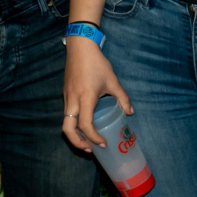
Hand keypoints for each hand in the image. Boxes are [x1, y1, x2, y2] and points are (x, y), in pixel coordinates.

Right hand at [60, 34, 129, 152]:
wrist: (80, 47)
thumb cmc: (97, 63)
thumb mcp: (113, 80)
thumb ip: (122, 97)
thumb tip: (130, 112)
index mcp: (85, 97)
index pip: (85, 124)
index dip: (93, 137)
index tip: (103, 143)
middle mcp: (73, 100)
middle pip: (67, 128)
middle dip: (77, 142)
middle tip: (90, 149)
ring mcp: (67, 97)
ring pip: (66, 122)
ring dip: (75, 134)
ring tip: (87, 141)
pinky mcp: (65, 94)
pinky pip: (67, 114)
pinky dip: (74, 124)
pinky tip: (84, 124)